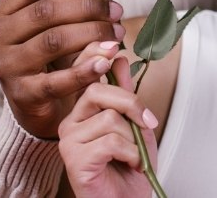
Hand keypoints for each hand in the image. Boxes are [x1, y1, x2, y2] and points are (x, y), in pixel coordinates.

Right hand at [0, 0, 125, 138]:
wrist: (36, 105)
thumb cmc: (47, 54)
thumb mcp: (50, 24)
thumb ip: (67, 1)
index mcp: (2, 10)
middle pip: (46, 11)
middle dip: (88, 7)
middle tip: (117, 11)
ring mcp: (6, 66)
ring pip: (53, 40)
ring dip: (92, 33)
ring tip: (117, 35)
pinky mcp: (21, 95)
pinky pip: (57, 80)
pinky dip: (84, 70)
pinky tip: (105, 63)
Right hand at [59, 56, 158, 197]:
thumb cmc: (129, 168)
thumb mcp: (133, 123)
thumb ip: (125, 92)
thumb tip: (120, 58)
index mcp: (82, 109)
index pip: (82, 73)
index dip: (95, 54)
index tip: (115, 47)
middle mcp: (70, 121)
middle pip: (98, 90)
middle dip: (131, 103)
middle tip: (147, 122)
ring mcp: (69, 140)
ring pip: (109, 118)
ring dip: (133, 138)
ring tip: (134, 154)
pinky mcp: (74, 159)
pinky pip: (110, 141)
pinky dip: (130, 153)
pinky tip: (130, 164)